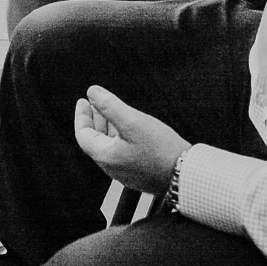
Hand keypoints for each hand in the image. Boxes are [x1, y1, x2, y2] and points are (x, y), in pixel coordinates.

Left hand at [73, 85, 188, 194]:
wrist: (185, 174)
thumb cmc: (160, 149)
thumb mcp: (132, 121)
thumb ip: (110, 106)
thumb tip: (91, 92)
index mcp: (106, 157)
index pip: (83, 135)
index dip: (81, 116)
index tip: (83, 101)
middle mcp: (112, 168)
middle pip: (95, 141)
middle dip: (93, 119)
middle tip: (93, 103)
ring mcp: (125, 172)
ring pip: (108, 146)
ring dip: (106, 127)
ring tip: (110, 111)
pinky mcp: (137, 173)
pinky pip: (120, 152)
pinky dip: (118, 137)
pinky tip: (127, 127)